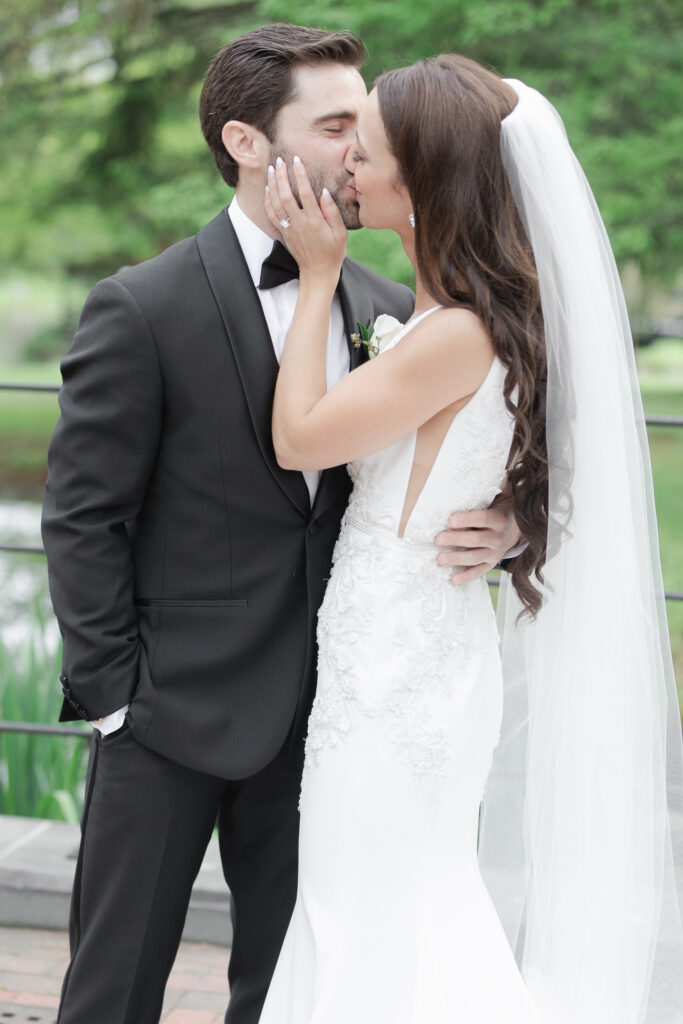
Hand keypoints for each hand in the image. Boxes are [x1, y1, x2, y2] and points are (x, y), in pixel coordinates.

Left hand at [264, 156, 346, 280]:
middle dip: (281, 176)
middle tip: (279, 160)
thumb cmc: (332, 252)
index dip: (300, 175)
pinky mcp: (284, 233)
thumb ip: (332, 212)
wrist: (317, 272)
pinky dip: (268, 201)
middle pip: (286, 196)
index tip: (297, 160)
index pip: (306, 193)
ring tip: (271, 169)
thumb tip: (324, 192)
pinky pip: (272, 215)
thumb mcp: (340, 233)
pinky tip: (268, 189)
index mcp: (314, 222)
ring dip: (272, 185)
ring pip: (276, 204)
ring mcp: (289, 229)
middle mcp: (299, 224)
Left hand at [434, 476, 521, 584]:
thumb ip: (499, 485)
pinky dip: (466, 577)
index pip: (483, 519)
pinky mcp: (490, 562)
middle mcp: (498, 538)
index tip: (450, 519)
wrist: (518, 527)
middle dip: (456, 540)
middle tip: (438, 539)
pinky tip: (453, 579)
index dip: (467, 519)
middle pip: (475, 540)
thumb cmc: (503, 508)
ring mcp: (494, 552)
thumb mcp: (503, 495)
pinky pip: (478, 571)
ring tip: (440, 559)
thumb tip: (500, 472)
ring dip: (457, 560)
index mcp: (499, 520)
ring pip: (474, 558)